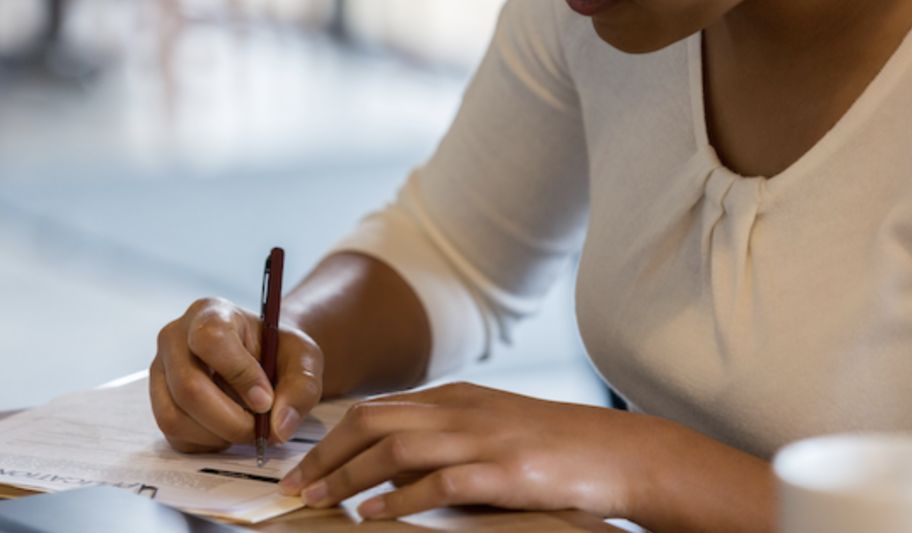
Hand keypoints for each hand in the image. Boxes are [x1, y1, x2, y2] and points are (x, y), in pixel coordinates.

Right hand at [150, 297, 323, 452]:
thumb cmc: (279, 351)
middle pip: (188, 388)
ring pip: (176, 418)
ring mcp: (161, 372)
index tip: (266, 400)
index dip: (240, 375)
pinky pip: (176, 436)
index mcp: (210, 312)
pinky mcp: (159, 403)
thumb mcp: (304, 359)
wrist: (262, 359)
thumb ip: (301, 388)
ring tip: (248, 427)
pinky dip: (208, 443)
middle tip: (262, 429)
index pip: (211, 340)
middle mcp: (174, 338)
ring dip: (219, 435)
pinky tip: (229, 429)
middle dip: (231, 420)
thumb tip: (279, 426)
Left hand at [277, 382, 655, 520]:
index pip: (377, 408)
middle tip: (293, 484)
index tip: (303, 463)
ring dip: (348, 475)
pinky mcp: (504, 472)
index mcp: (457, 396)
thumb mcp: (493, 425)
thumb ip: (445, 434)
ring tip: (318, 499)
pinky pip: (438, 482)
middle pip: (373, 421)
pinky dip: (398, 499)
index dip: (332, 436)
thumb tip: (390, 462)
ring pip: (395, 448)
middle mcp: (462, 410)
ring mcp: (482, 438)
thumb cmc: (554, 444)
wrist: (618, 452)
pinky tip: (371, 514)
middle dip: (325, 453)